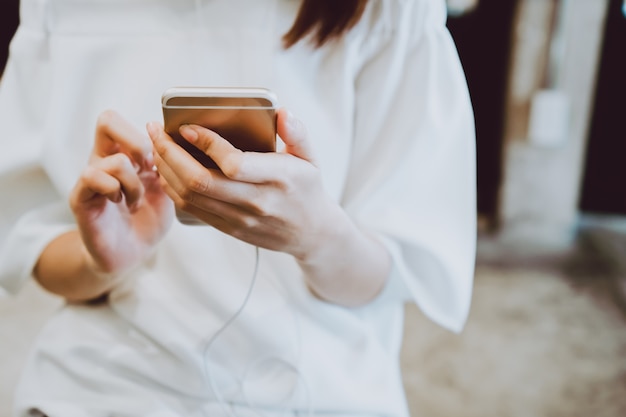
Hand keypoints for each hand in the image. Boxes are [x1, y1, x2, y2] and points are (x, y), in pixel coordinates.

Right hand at [69, 110, 173, 274]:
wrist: (131, 253)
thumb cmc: (148, 219)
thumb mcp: (167, 188)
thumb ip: (168, 164)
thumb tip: (167, 139)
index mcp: (125, 153)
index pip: (124, 119)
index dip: (147, 133)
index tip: (159, 160)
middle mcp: (105, 159)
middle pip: (107, 120)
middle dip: (137, 144)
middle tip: (147, 169)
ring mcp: (92, 177)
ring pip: (113, 159)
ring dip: (133, 183)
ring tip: (136, 200)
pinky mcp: (81, 197)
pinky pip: (92, 176)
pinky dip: (115, 190)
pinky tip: (122, 203)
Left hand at [146, 108, 340, 259]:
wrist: (311, 233)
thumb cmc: (307, 188)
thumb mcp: (311, 157)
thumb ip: (298, 133)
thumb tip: (282, 112)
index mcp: (279, 178)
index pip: (234, 163)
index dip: (207, 144)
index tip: (187, 127)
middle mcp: (257, 201)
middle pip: (201, 181)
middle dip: (170, 153)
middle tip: (155, 130)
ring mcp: (241, 219)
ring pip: (190, 196)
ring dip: (166, 170)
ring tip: (156, 146)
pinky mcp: (230, 228)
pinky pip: (192, 209)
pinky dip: (173, 188)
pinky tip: (167, 169)